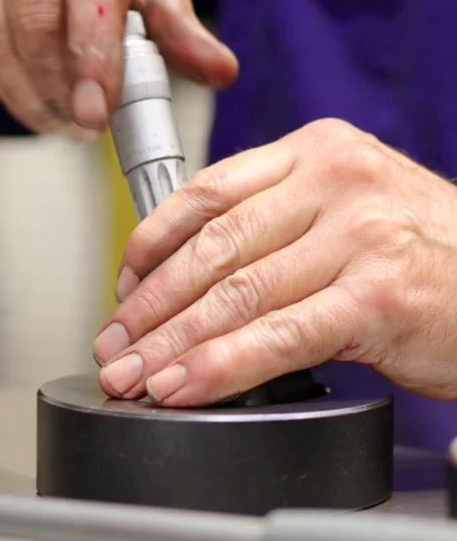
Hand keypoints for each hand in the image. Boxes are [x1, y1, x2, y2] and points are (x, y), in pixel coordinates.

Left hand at [94, 118, 456, 405]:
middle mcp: (336, 181)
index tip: (124, 285)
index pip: (210, 190)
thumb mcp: (349, 210)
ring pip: (237, 293)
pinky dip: (222, 367)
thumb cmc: (427, 254)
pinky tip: (185, 388)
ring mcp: (358, 234)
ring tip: (134, 374)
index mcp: (320, 152)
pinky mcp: (377, 295)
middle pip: (214, 245)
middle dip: (152, 304)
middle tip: (115, 343)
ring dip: (173, 342)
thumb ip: (280, 224)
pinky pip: (279, 336)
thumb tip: (195, 275)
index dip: (153, 242)